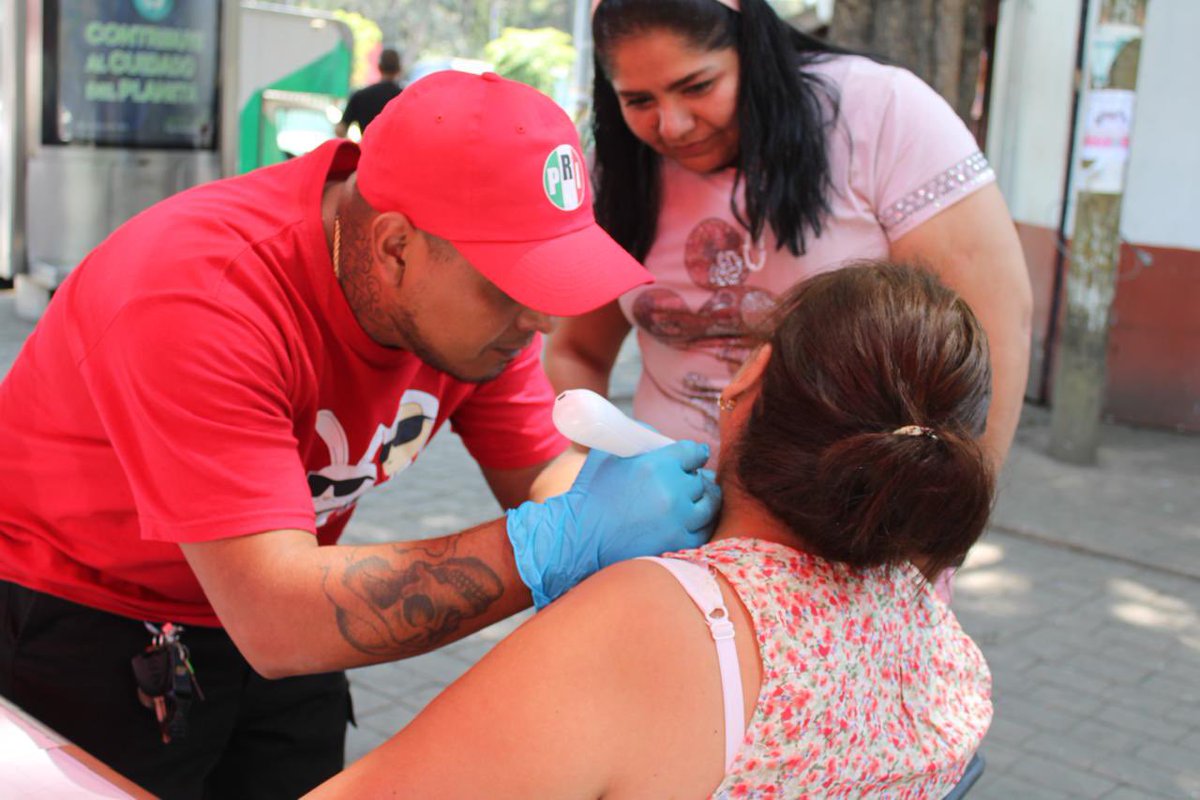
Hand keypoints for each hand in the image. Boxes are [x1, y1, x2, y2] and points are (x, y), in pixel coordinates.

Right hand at [506, 441, 720, 607]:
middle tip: (690, 479)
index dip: (695, 453)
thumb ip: (637, 439)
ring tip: (698, 499)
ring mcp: (678, 521)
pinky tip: (693, 519)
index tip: (696, 456)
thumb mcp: (608, 454)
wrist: (578, 538)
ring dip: (704, 499)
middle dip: (695, 477)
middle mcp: (672, 492)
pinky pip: (704, 530)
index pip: (693, 452)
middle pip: (700, 479)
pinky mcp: (678, 544)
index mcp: (656, 465)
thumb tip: (661, 438)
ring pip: (709, 504)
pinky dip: (700, 523)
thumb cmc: (590, 493)